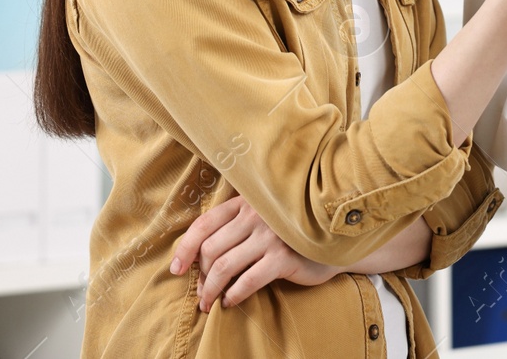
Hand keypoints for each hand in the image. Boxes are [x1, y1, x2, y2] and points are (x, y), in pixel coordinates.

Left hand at [171, 195, 338, 311]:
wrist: (330, 242)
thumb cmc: (288, 235)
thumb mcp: (260, 221)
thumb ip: (234, 228)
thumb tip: (196, 261)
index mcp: (245, 203)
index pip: (204, 224)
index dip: (185, 249)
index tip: (176, 269)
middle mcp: (255, 216)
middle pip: (210, 248)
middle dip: (200, 276)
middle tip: (202, 293)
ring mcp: (270, 236)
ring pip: (223, 266)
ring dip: (211, 290)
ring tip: (209, 303)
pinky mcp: (283, 258)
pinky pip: (246, 281)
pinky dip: (233, 295)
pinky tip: (231, 302)